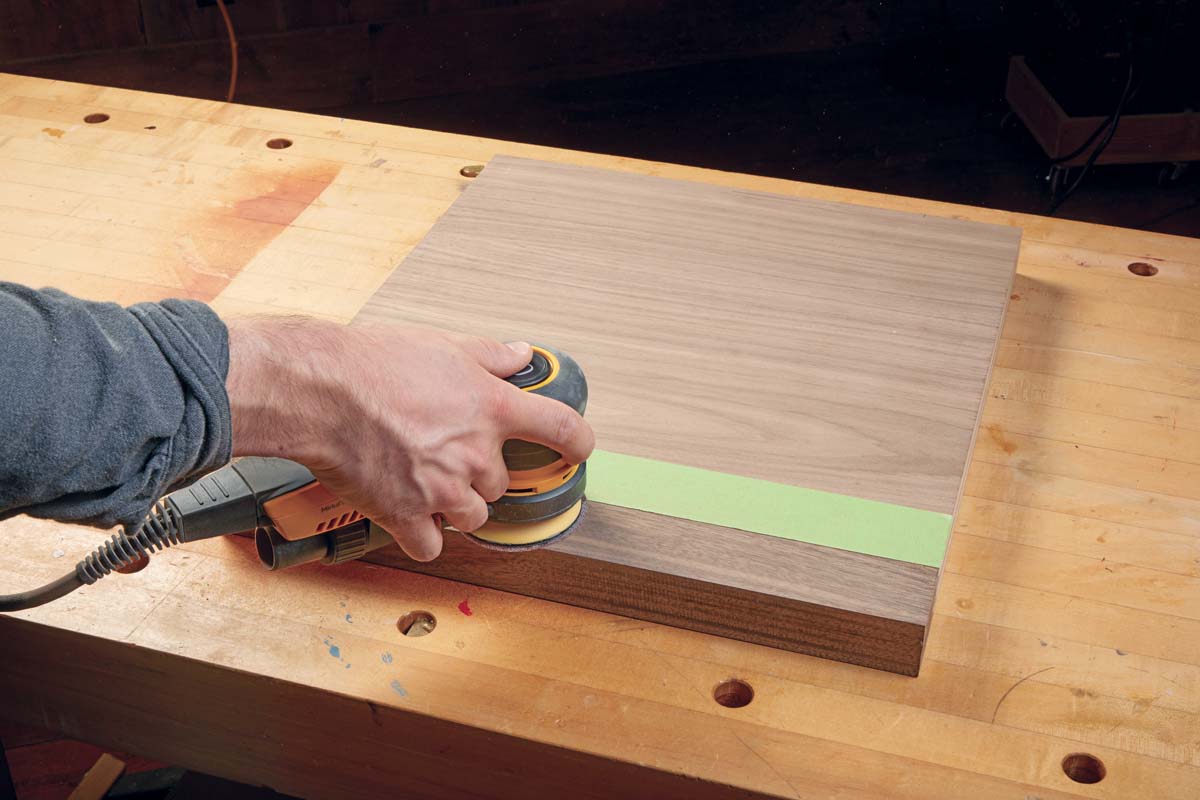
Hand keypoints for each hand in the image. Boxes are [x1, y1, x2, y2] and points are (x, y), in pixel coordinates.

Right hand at [225, 317, 593, 560]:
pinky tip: (408, 515)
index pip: (562, 429)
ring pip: (473, 516)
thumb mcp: (444, 346)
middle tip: (444, 451)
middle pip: (501, 483)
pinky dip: (423, 535)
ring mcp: (443, 489)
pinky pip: (432, 545)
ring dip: (456, 506)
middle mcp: (475, 453)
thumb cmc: (374, 363)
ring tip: (424, 481)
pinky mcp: (407, 516)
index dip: (578, 443)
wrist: (319, 391)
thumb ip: (490, 356)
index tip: (579, 450)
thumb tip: (522, 354)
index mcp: (492, 408)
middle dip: (478, 473)